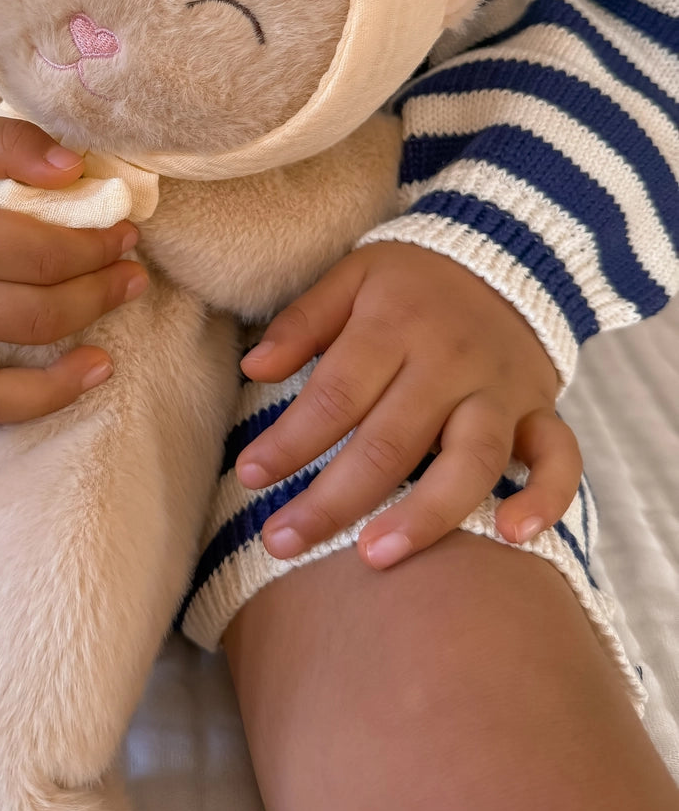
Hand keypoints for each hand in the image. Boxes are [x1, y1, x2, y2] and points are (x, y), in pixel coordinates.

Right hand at [0, 112, 146, 445]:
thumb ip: (12, 143)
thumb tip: (74, 170)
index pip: (39, 256)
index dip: (96, 249)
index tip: (125, 237)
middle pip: (30, 319)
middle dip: (98, 300)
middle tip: (131, 280)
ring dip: (56, 388)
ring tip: (103, 365)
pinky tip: (25, 402)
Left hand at [234, 243, 577, 568]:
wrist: (506, 254)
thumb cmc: (411, 281)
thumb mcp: (351, 276)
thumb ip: (302, 322)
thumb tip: (253, 368)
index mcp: (395, 326)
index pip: (336, 395)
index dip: (290, 441)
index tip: (250, 477)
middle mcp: (450, 364)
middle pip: (391, 442)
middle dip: (333, 500)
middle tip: (283, 541)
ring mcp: (500, 391)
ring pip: (470, 461)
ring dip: (424, 515)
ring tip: (373, 556)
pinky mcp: (541, 410)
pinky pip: (559, 458)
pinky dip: (545, 498)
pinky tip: (512, 536)